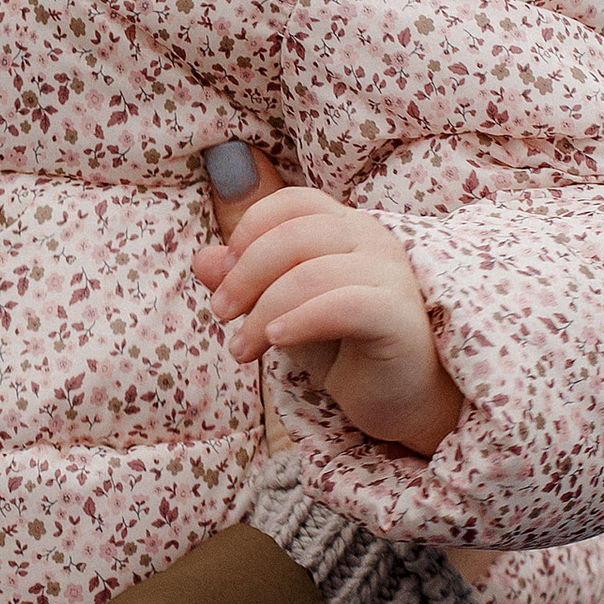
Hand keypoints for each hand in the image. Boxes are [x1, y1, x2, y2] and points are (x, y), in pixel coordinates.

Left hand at [196, 179, 463, 457]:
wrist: (399, 401)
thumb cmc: (344, 348)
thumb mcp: (283, 310)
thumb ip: (246, 282)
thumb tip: (202, 260)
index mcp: (346, 227)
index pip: (293, 202)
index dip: (250, 230)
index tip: (222, 275)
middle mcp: (374, 239)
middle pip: (295, 234)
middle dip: (245, 274)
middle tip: (220, 314)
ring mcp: (392, 274)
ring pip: (312, 273)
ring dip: (263, 311)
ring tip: (240, 349)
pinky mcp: (400, 315)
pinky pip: (343, 305)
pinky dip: (301, 320)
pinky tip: (275, 341)